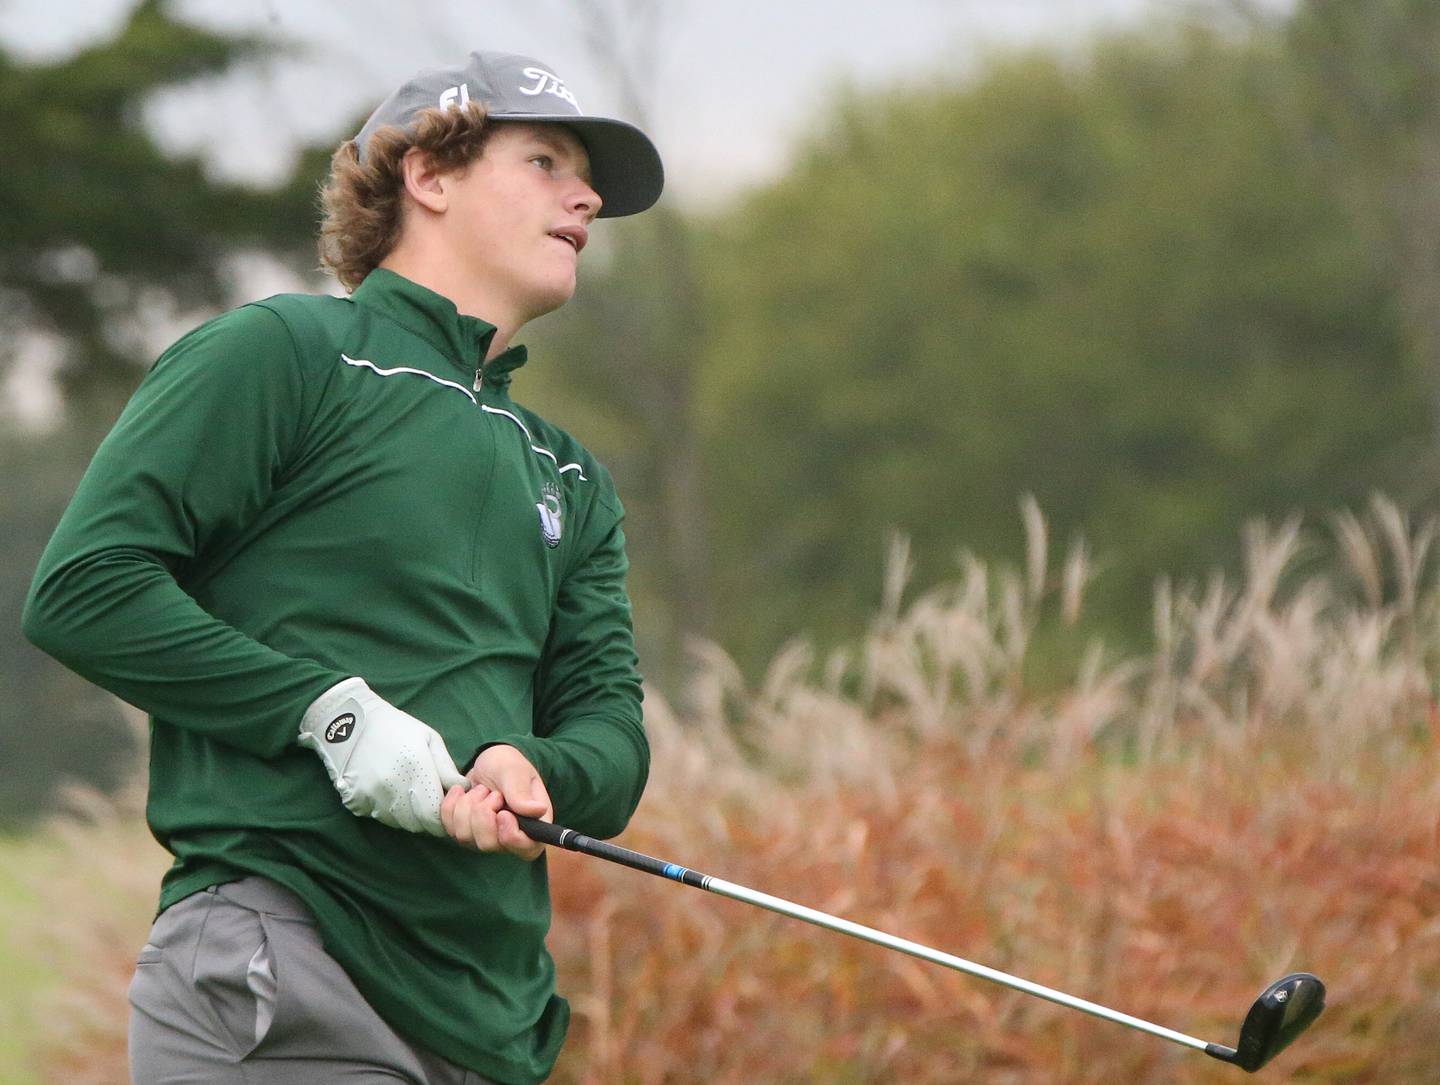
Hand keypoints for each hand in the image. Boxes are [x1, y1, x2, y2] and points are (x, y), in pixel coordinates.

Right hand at [298, 677, 467, 836]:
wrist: (347, 722)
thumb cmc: (396, 728)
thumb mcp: (428, 739)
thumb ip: (446, 768)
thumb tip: (465, 790)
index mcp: (414, 768)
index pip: (434, 814)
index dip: (443, 818)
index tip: (445, 810)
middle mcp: (391, 786)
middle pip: (417, 824)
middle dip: (427, 819)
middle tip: (428, 803)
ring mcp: (370, 796)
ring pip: (398, 823)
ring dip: (407, 815)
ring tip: (407, 793)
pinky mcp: (354, 801)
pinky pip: (378, 817)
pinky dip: (386, 811)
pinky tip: (386, 791)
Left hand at [441, 744, 552, 859]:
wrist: (487, 762)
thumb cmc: (507, 764)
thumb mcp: (515, 771)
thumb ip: (521, 792)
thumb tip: (537, 811)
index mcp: (533, 824)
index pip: (527, 849)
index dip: (510, 836)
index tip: (502, 813)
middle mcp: (510, 836)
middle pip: (488, 844)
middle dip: (483, 813)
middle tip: (491, 793)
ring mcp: (485, 838)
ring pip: (465, 837)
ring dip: (469, 805)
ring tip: (481, 790)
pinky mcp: (466, 833)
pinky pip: (450, 828)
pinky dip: (452, 805)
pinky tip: (462, 791)